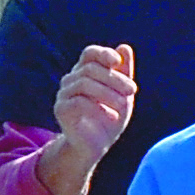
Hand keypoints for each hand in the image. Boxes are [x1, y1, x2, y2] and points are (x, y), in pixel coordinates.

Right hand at [54, 42, 137, 164]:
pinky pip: (78, 101)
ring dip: (108, 93)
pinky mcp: (61, 110)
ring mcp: (63, 94)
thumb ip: (124, 73)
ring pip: (84, 83)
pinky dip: (98, 108)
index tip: (118, 62)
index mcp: (85, 72)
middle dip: (115, 78)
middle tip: (133, 91)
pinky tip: (112, 117)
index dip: (103, 54)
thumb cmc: (110, 118)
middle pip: (90, 68)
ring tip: (124, 105)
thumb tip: (125, 48)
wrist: (96, 147)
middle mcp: (71, 80)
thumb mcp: (122, 95)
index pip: (90, 54)